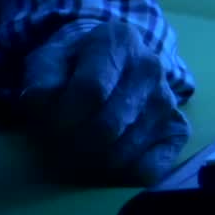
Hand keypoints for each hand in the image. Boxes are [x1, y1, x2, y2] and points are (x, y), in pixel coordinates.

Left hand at [19, 21, 190, 186]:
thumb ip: (41, 77)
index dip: (63, 116)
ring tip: (82, 145)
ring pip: (123, 152)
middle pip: (107, 127)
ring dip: (93, 161)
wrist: (114, 62)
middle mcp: (150, 67)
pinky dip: (123, 174)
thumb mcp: (50, 59)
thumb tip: (37, 99)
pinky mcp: (178, 130)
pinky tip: (110, 155)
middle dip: (75, 143)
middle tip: (63, 141)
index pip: (90, 91)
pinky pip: (150, 169)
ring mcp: (167, 99)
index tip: (52, 122)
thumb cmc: (75, 64)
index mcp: (118, 40)